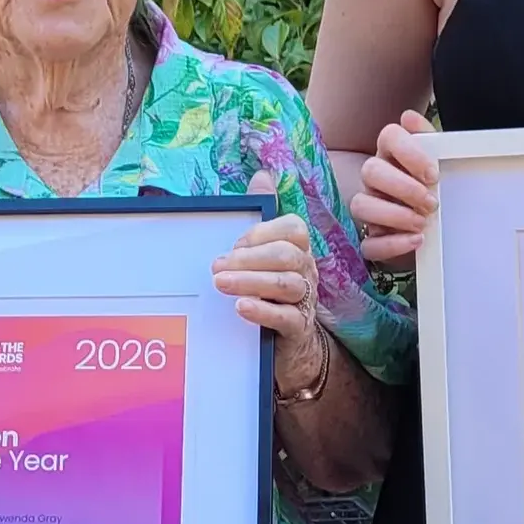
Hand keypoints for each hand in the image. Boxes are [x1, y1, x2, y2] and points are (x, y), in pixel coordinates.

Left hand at [214, 170, 326, 394]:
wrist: (289, 347)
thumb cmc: (269, 293)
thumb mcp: (263, 255)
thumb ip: (261, 219)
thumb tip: (262, 176)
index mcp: (298, 250)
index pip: (292, 229)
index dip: (260, 233)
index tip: (233, 245)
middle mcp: (306, 272)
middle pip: (286, 256)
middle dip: (249, 258)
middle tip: (216, 267)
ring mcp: (305, 301)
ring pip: (286, 285)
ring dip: (250, 282)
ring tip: (220, 284)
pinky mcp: (298, 330)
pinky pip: (286, 318)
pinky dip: (263, 311)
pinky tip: (241, 307)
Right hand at [350, 110, 438, 268]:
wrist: (445, 231)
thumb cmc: (439, 191)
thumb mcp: (444, 165)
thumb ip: (432, 140)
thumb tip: (409, 116)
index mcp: (393, 155)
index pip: (388, 136)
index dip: (409, 152)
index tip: (433, 173)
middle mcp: (376, 179)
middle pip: (370, 170)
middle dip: (402, 187)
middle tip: (431, 202)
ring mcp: (371, 209)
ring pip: (360, 205)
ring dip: (394, 215)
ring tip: (423, 223)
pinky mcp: (373, 240)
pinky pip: (369, 244)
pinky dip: (392, 244)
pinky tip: (416, 241)